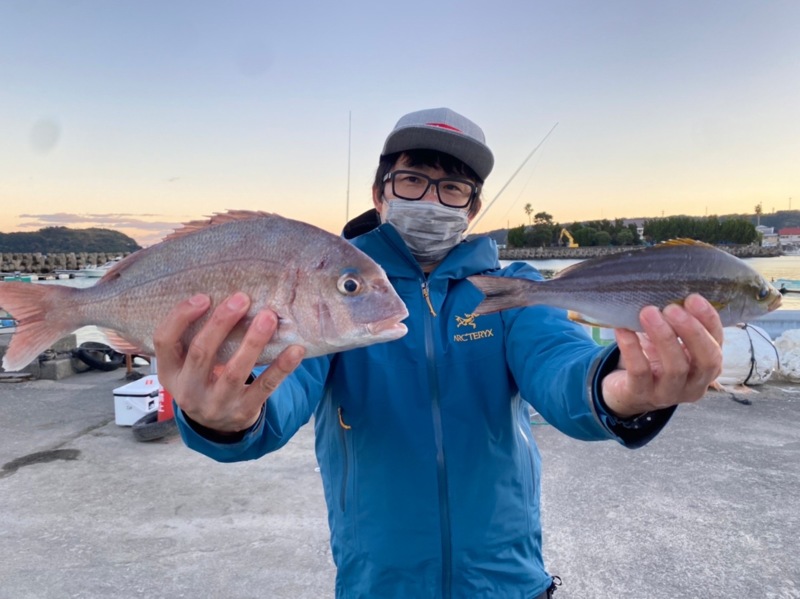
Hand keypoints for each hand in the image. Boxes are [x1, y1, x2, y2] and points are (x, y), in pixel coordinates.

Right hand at [153, 292, 305, 432]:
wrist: (218, 425)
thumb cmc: (204, 379)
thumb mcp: (188, 364)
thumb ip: (195, 336)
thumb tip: (226, 294)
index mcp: (170, 372)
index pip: (164, 341)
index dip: (180, 317)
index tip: (204, 297)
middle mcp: (188, 391)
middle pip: (201, 353)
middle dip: (221, 323)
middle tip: (242, 299)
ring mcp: (216, 404)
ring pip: (234, 372)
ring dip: (253, 342)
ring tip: (268, 317)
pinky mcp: (243, 411)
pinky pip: (265, 387)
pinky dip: (281, 367)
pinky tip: (295, 349)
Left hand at [600, 294, 722, 417]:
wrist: (625, 390)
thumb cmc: (654, 359)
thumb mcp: (671, 342)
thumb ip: (677, 323)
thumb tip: (671, 289)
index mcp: (706, 368)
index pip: (717, 344)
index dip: (708, 321)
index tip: (693, 298)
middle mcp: (694, 384)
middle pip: (705, 360)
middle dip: (691, 331)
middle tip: (672, 308)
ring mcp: (669, 394)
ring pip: (674, 368)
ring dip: (663, 337)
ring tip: (648, 312)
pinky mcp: (641, 395)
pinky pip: (639, 372)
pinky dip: (632, 348)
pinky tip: (623, 329)